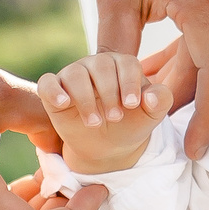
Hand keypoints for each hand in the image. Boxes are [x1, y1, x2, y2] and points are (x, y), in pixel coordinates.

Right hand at [38, 52, 170, 175]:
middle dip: (109, 92)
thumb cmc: (130, 124)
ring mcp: (73, 75)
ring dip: (85, 99)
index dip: (129, 82)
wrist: (108, 146)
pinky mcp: (53, 91)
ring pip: (75, 73)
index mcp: (122, 64)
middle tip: (115, 118)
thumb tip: (151, 96)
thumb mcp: (151, 116)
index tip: (132, 105)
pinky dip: (53, 91)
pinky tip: (63, 103)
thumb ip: (160, 101)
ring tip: (94, 123)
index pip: (126, 62)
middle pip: (100, 65)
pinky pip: (47, 83)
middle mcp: (96, 64)